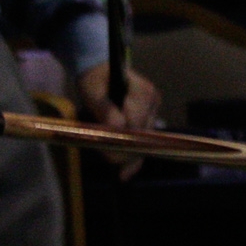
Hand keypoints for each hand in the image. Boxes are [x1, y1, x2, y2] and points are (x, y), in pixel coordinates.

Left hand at [75, 62, 161, 179]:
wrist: (99, 72)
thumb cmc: (94, 80)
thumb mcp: (92, 91)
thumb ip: (104, 109)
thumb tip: (116, 128)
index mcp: (143, 92)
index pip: (136, 125)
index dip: (122, 142)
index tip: (107, 154)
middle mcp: (153, 101)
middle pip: (143, 136)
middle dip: (125, 151)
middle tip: (108, 162)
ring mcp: (153, 110)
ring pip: (144, 141)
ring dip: (127, 153)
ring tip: (113, 163)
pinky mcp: (149, 118)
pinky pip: (144, 141)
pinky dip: (135, 158)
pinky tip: (126, 173)